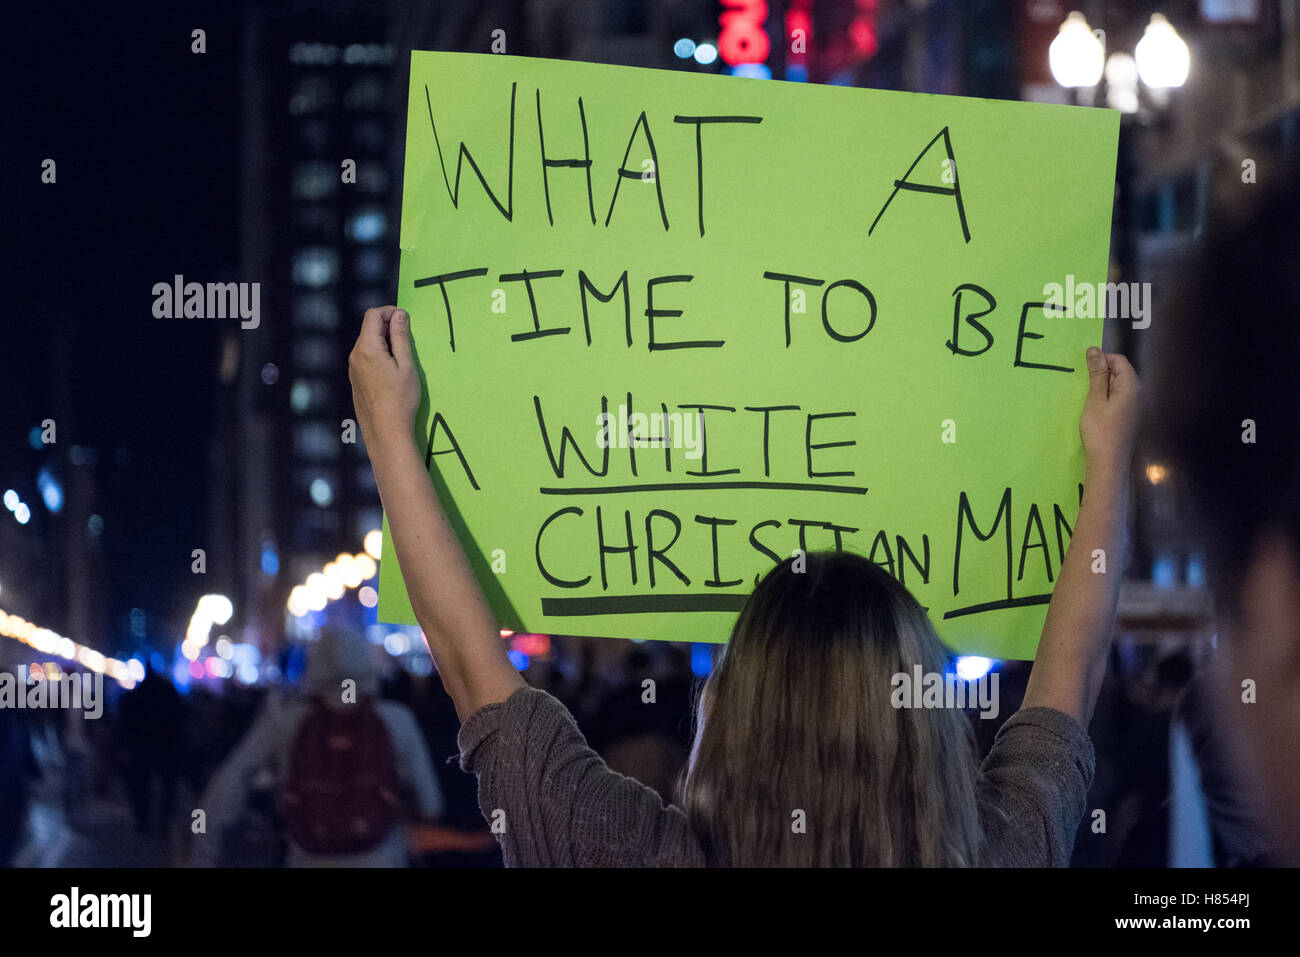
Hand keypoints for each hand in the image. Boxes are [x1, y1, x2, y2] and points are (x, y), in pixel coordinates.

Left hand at [349, 306, 420, 449]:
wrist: (386, 430)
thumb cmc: (400, 398)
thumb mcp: (406, 365)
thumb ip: (401, 337)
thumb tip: (399, 314)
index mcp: (367, 348)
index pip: (373, 315)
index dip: (389, 312)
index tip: (405, 320)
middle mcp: (355, 355)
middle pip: (368, 328)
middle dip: (387, 326)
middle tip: (407, 340)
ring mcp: (353, 368)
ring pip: (367, 343)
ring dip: (383, 341)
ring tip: (401, 358)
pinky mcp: (355, 379)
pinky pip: (365, 358)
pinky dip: (378, 354)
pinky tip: (391, 371)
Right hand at [1079, 346, 1140, 477]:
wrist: (1109, 463)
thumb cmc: (1100, 430)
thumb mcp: (1095, 399)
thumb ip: (1096, 373)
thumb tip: (1094, 349)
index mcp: (1132, 385)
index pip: (1119, 360)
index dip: (1102, 361)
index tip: (1085, 373)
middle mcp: (1140, 393)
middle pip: (1122, 372)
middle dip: (1103, 374)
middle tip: (1085, 387)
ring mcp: (1138, 406)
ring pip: (1121, 386)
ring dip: (1104, 387)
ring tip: (1090, 399)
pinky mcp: (1133, 417)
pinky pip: (1122, 399)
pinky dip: (1109, 398)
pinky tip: (1099, 411)